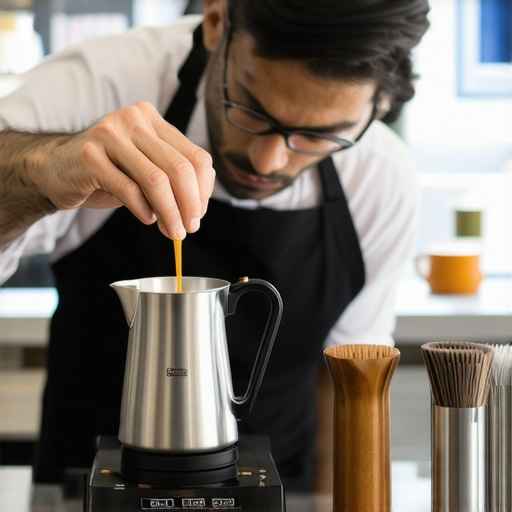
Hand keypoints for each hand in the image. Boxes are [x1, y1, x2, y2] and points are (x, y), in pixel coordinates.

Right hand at [44, 101, 214, 239]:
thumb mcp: (146, 167)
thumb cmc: (109, 170)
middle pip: (180, 168)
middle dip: (190, 205)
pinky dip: (144, 210)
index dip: (203, 190)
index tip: (198, 214)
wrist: (57, 167)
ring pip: (156, 180)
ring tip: (173, 231)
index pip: (196, 157)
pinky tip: (147, 218)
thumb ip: (172, 178)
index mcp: (153, 120)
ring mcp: (110, 134)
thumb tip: (197, 209)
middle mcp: (134, 120)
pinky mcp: (90, 156)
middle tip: (189, 229)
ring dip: (170, 213)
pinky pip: (129, 189)